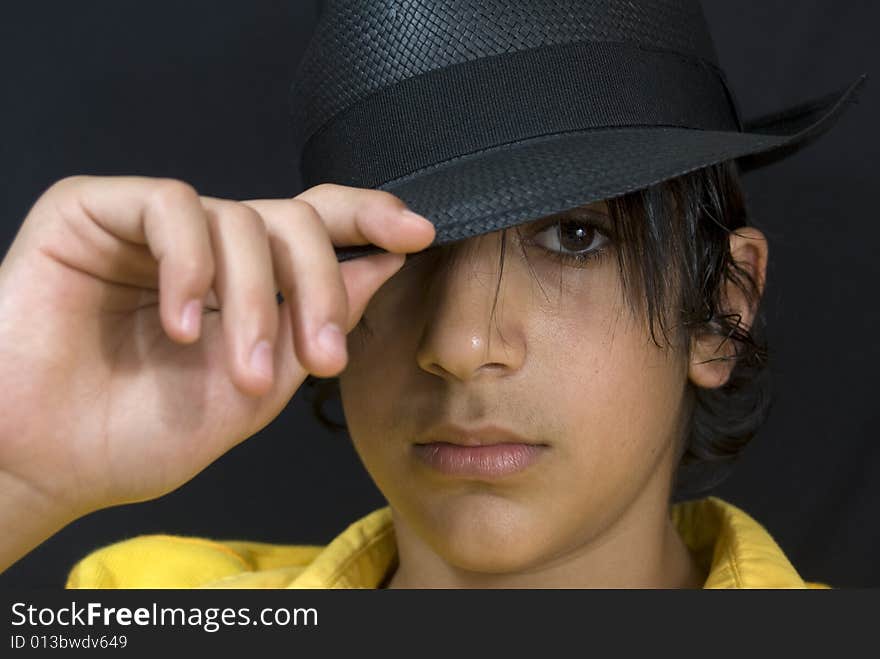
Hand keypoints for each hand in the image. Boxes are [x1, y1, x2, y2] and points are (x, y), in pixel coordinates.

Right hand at [0, 176, 433, 525]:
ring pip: (240, 216)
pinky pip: (170, 206)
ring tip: (241, 370)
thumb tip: (379, 268)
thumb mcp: (255, 389)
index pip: (315, 226)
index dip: (368, 218)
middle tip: (322, 358)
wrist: (45, 462)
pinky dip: (191, 266)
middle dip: (321, 286)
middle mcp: (206, 248)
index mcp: (243, 283)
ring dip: (254, 302)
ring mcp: (152, 228)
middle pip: (293, 220)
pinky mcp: (95, 211)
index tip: (416, 234)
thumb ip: (312, 326)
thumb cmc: (140, 434)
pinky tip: (181, 323)